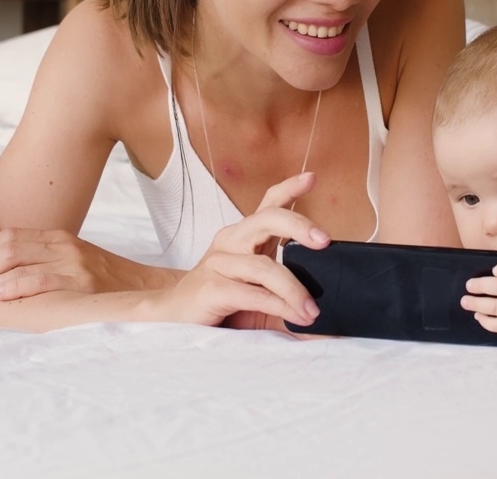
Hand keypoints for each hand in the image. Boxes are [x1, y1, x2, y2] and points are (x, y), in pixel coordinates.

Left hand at [0, 228, 176, 309]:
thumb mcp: (78, 264)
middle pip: (8, 247)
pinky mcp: (81, 283)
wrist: (149, 293)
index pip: (10, 236)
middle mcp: (64, 246)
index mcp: (60, 238)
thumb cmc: (108, 286)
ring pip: (17, 263)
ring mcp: (73, 263)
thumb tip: (4, 277)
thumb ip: (47, 263)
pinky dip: (13, 287)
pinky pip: (38, 281)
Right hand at [151, 172, 330, 327]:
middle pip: (267, 219)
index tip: (311, 177)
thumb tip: (321, 309)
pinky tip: (294, 316)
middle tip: (325, 241)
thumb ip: (285, 294)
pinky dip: (279, 305)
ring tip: (312, 311)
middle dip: (299, 225)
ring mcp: (218, 263)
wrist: (172, 319)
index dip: (288, 189)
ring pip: (265, 266)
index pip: (267, 205)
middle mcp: (230, 242)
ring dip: (295, 290)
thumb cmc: (219, 304)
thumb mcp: (258, 293)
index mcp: (243, 238)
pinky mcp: (211, 287)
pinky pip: (254, 293)